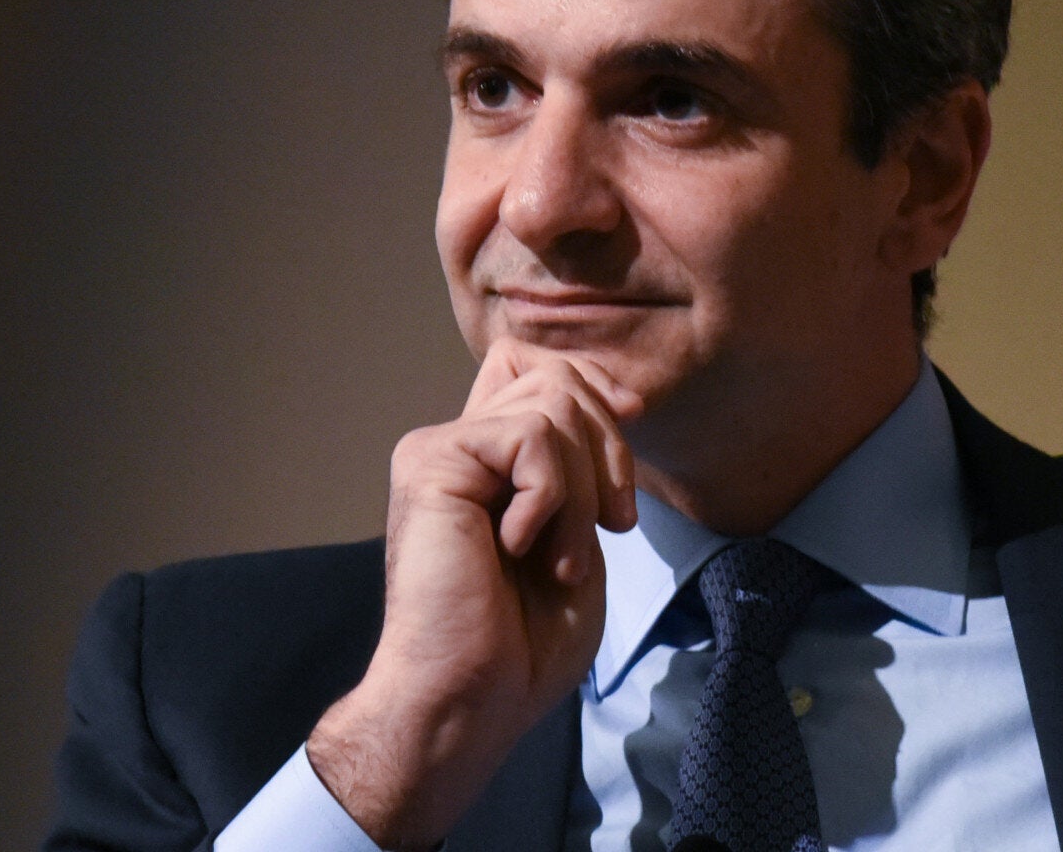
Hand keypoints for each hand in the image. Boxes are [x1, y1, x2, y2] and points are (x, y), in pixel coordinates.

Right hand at [306, 339, 642, 847]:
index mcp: (489, 462)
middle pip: (554, 375)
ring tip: (563, 557)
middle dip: (608, 444)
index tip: (631, 425)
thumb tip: (617, 398)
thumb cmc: (523, 643)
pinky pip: (529, 438)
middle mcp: (459, 445)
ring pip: (552, 406)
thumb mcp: (578, 534)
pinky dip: (552, 498)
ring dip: (582, 489)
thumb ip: (582, 465)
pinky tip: (521, 549)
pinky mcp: (430, 461)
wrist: (472, 696)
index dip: (594, 385)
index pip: (537, 366)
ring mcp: (440, 449)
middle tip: (613, 522)